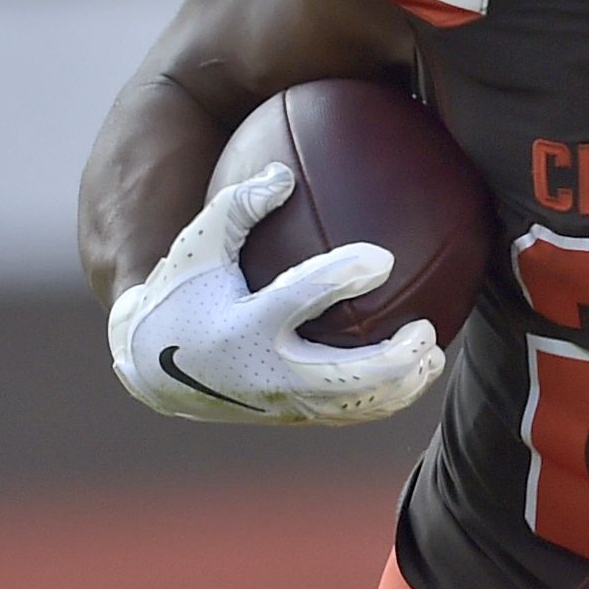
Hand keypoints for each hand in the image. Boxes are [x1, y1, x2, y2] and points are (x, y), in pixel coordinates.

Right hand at [107, 162, 444, 424]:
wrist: (154, 370)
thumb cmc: (184, 293)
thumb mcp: (196, 247)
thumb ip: (237, 208)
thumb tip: (284, 173)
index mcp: (242, 325)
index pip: (300, 298)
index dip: (343, 276)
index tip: (383, 257)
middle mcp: (265, 371)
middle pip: (342, 377)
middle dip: (392, 360)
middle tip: (424, 330)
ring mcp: (281, 402)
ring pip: (353, 407)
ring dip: (401, 388)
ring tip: (434, 358)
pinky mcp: (292, 415)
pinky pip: (347, 415)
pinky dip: (386, 401)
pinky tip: (415, 375)